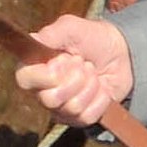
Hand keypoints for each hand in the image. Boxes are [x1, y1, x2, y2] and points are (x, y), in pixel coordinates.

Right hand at [16, 13, 133, 126]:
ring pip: (72, 107)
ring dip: (90, 85)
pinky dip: (100, 98)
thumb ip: (50, 34)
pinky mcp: (79, 119)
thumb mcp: (71, 28)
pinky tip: (100, 87)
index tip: (65, 59)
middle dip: (75, 78)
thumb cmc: (92, 38)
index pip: (25, 80)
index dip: (48, 73)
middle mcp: (42, 91)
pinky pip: (88, 116)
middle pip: (50, 99)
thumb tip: (33, 41)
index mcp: (34, 68)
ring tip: (93, 72)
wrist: (121, 52)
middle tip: (82, 63)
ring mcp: (60, 108)